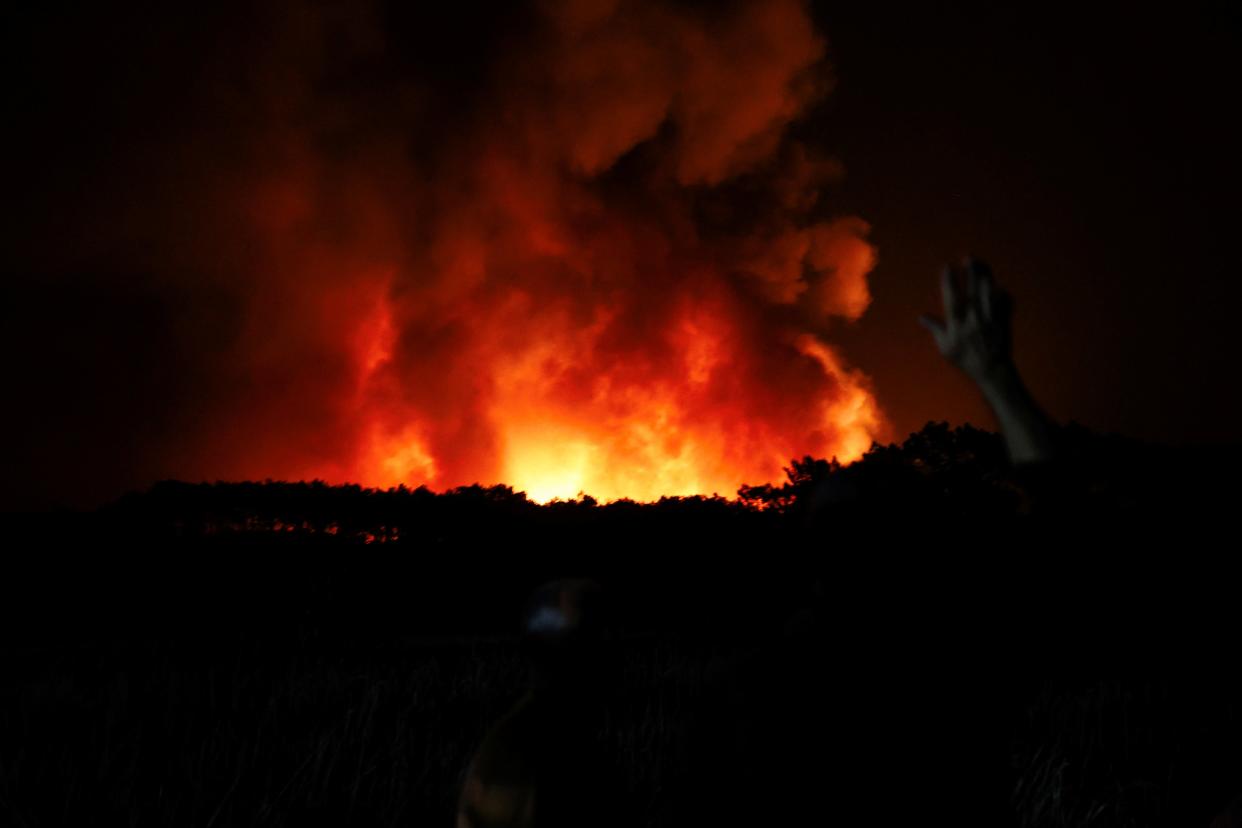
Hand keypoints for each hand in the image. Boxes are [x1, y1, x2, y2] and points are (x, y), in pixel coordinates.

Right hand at [919, 257, 1013, 384]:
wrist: (991, 370)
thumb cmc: (965, 360)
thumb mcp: (946, 347)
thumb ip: (936, 329)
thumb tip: (922, 317)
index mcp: (958, 323)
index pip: (952, 297)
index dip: (950, 281)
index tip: (947, 267)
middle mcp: (974, 317)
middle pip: (972, 289)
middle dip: (970, 272)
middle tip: (968, 257)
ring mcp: (990, 318)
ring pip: (988, 292)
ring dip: (985, 277)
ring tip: (982, 265)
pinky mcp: (1002, 321)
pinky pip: (1004, 303)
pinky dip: (1003, 294)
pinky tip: (1000, 287)